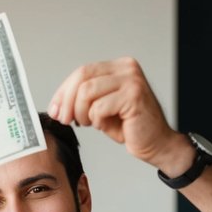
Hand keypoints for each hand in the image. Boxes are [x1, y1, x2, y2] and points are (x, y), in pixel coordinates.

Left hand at [47, 57, 190, 173]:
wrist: (156, 143)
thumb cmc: (130, 127)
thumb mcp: (100, 108)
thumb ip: (83, 100)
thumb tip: (57, 104)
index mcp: (118, 67)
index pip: (82, 72)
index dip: (63, 91)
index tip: (54, 109)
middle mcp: (126, 68)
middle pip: (82, 77)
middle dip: (67, 101)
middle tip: (64, 119)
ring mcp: (132, 80)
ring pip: (87, 91)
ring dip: (82, 112)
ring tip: (89, 123)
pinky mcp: (134, 95)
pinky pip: (99, 107)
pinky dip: (96, 120)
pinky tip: (103, 125)